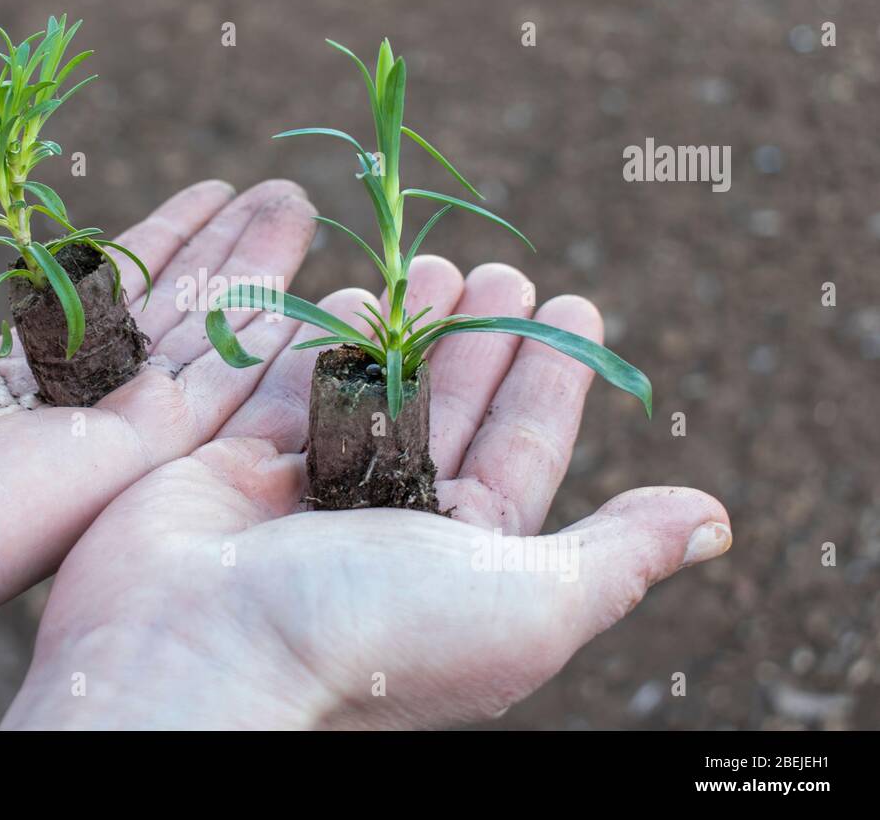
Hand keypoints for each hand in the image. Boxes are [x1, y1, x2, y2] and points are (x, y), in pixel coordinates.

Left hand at [0, 178, 316, 727]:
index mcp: (17, 384)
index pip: (113, 299)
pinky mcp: (136, 460)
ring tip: (300, 206)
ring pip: (209, 346)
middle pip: (177, 317)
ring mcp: (112, 441)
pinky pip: (219, 393)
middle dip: (231, 253)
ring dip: (259, 277)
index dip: (164, 241)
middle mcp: (75, 415)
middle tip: (285, 193)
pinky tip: (301, 291)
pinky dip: (264, 344)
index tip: (209, 191)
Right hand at [1, 257, 732, 728]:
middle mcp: (392, 527)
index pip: (525, 452)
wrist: (198, 651)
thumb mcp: (527, 603)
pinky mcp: (237, 465)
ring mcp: (310, 494)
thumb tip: (714, 521)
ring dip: (412, 326)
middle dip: (484, 339)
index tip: (575, 306)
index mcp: (466, 561)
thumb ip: (617, 555)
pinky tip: (362, 293)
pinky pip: (295, 386)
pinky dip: (329, 340)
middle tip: (506, 269)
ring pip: (376, 390)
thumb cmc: (376, 633)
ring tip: (439, 262)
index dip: (553, 381)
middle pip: (452, 411)